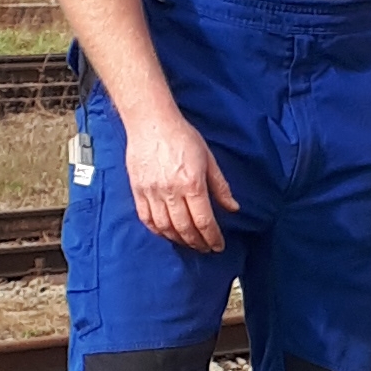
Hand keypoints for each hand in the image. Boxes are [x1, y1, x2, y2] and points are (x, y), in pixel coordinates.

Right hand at [125, 112, 236, 250]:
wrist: (150, 122)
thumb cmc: (181, 136)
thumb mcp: (208, 158)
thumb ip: (220, 186)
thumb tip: (233, 208)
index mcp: (192, 183)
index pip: (204, 221)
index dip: (213, 238)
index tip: (218, 246)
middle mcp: (171, 191)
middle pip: (185, 228)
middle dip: (198, 243)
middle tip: (205, 248)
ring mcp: (152, 192)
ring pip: (166, 228)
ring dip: (179, 240)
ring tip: (189, 243)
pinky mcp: (138, 191)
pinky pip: (147, 219)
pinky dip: (158, 231)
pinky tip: (167, 233)